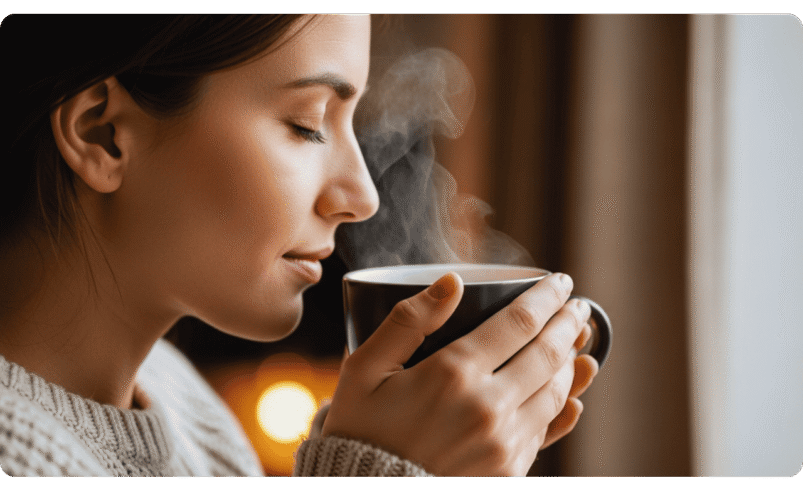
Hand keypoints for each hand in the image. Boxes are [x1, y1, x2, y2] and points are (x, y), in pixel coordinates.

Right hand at [322, 272, 593, 475]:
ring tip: (576, 341)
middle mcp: (487, 407)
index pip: (519, 322)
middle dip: (568, 323)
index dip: (546, 297)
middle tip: (577, 307)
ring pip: (556, 392)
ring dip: (571, 362)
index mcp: (453, 373)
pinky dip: (563, 406)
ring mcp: (503, 443)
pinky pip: (547, 431)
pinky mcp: (509, 471)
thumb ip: (407, 321)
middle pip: (547, 354)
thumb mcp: (365, 369)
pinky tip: (571, 393)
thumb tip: (452, 282)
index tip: (559, 282)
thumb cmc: (362, 430)